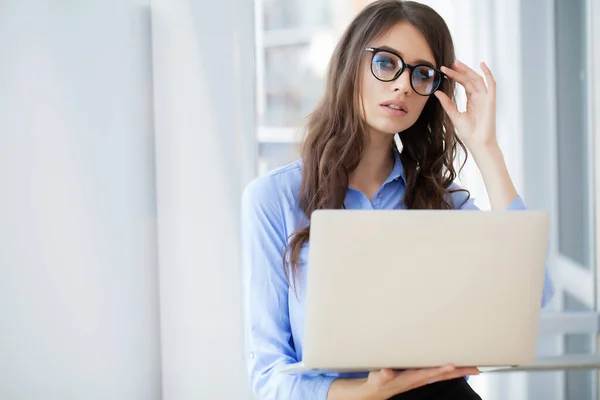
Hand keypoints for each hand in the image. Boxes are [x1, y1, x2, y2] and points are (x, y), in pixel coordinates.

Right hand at [362, 365, 479, 399]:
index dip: (440, 370)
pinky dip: (449, 369)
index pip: (429, 373)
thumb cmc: (378, 382)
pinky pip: (438, 372)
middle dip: (459, 372)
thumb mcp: (377, 378)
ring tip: (472, 367)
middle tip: (476, 368)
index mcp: (410, 378)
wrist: (378, 390)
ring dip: (458, 371)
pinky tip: (455, 366)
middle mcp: (419, 379)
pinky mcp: (420, 376)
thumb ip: (382, 375)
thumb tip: (386, 372)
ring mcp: (421, 378)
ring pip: (443, 374)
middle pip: (443, 375)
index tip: (452, 365)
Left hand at [434, 60, 497, 153]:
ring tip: (457, 64)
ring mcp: (486, 98)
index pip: (463, 83)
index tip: (444, 70)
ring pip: (477, 79)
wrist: (477, 143)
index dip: (455, 76)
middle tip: (449, 64)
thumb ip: (447, 103)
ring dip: (468, 70)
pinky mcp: (491, 100)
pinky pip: (491, 84)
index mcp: (472, 100)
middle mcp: (479, 97)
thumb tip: (437, 92)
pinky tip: (482, 65)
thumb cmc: (468, 132)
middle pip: (470, 79)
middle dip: (460, 70)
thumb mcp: (454, 115)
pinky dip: (488, 74)